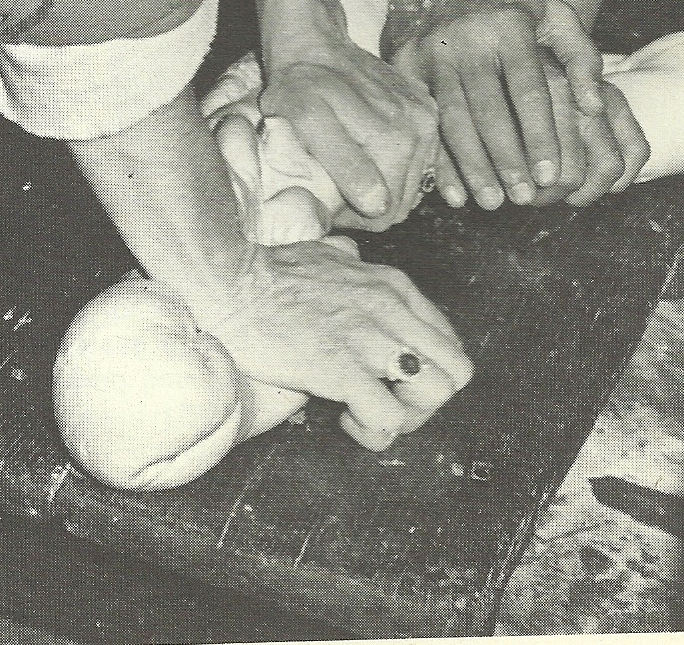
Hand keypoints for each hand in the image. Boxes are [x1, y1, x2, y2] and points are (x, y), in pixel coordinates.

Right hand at [189, 235, 473, 449]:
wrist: (227, 281)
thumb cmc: (267, 271)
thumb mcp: (327, 253)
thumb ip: (348, 259)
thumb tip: (348, 253)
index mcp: (394, 286)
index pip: (450, 341)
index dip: (428, 372)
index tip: (391, 380)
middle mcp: (392, 309)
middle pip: (457, 370)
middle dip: (428, 401)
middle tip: (387, 405)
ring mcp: (369, 338)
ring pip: (437, 394)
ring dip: (407, 417)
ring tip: (367, 413)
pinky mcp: (340, 367)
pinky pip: (389, 418)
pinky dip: (374, 431)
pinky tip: (344, 419)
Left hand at [259, 31, 439, 231]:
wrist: (314, 43)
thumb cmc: (300, 85)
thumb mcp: (306, 122)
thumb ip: (343, 163)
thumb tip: (378, 205)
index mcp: (397, 139)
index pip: (384, 214)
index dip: (352, 216)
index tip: (326, 195)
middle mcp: (423, 130)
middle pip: (402, 203)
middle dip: (367, 204)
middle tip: (333, 182)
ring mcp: (428, 119)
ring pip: (410, 186)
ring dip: (380, 184)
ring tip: (348, 164)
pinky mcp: (426, 111)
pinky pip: (415, 162)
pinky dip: (391, 165)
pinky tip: (365, 150)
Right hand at [383, 0, 647, 206]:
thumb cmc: (510, 4)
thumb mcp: (555, 14)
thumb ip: (582, 57)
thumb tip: (594, 106)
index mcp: (507, 27)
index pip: (527, 90)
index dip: (540, 135)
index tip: (551, 174)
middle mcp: (465, 39)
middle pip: (487, 111)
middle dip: (507, 159)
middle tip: (524, 198)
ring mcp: (429, 52)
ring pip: (451, 119)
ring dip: (471, 165)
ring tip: (492, 202)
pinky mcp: (401, 65)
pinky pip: (422, 119)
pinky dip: (436, 158)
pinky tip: (451, 191)